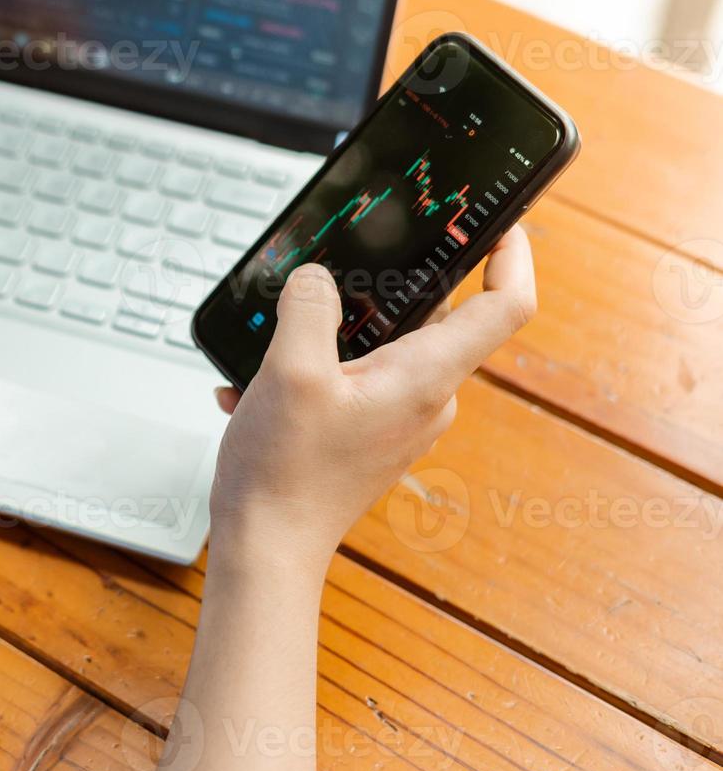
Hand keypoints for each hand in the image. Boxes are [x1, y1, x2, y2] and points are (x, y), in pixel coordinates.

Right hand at [209, 226, 537, 567]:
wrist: (267, 547)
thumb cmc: (283, 474)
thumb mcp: (290, 372)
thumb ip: (309, 310)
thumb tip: (316, 279)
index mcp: (425, 377)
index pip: (504, 305)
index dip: (512, 255)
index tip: (502, 223)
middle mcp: (425, 399)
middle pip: (431, 317)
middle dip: (379, 291)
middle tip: (332, 277)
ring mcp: (398, 419)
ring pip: (380, 348)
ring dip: (326, 338)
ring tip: (272, 350)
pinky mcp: (369, 434)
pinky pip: (351, 381)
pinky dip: (309, 374)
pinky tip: (258, 389)